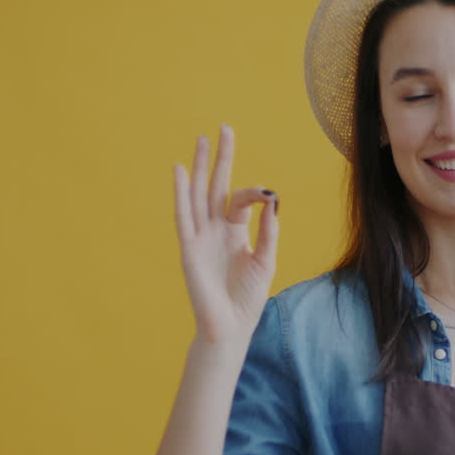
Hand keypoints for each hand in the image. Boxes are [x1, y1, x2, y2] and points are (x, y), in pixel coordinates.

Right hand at [173, 125, 279, 345]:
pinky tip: (180, 171)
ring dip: (199, 168)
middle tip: (223, 129)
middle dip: (220, 159)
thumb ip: (269, 232)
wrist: (231, 325)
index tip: (267, 195)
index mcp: (234, 232)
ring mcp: (200, 236)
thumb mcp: (266, 261)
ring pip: (198, 194)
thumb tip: (273, 202)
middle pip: (216, 186)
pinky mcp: (189, 247)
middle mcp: (215, 229)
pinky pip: (183, 216)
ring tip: (201, 141)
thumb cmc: (247, 297)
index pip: (240, 200)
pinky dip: (181, 193)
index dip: (254, 193)